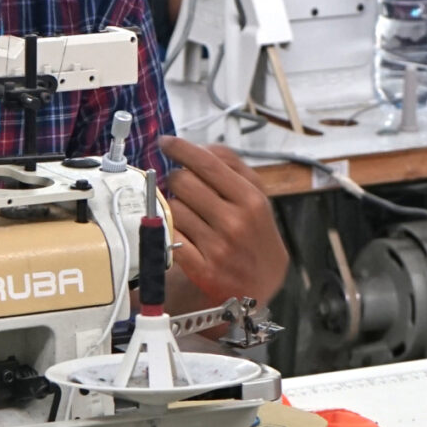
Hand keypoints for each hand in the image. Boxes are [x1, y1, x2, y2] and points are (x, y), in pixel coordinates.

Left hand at [158, 137, 286, 306]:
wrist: (260, 284)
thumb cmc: (255, 234)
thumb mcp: (257, 197)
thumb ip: (232, 167)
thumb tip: (199, 148)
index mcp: (251, 199)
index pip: (207, 163)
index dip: (181, 149)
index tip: (166, 142)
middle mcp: (235, 221)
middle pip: (184, 181)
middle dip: (177, 179)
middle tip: (182, 185)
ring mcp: (217, 246)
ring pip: (173, 207)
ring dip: (174, 206)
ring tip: (189, 214)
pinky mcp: (201, 268)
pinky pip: (170, 235)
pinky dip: (170, 229)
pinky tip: (182, 231)